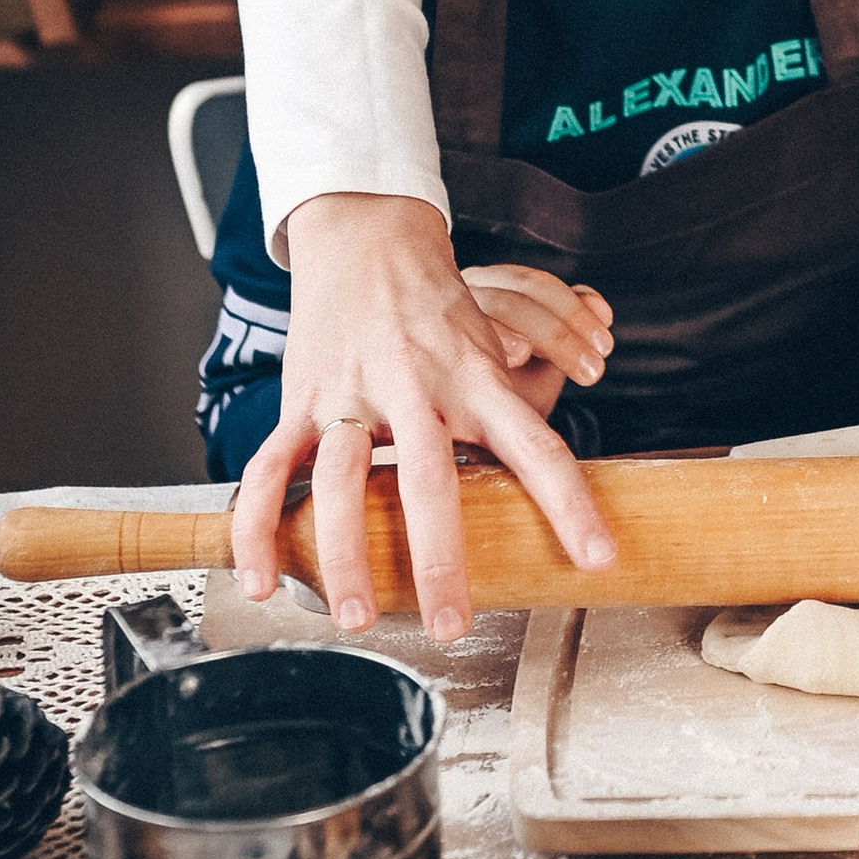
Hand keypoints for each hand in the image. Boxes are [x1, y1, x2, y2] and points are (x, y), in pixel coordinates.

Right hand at [232, 195, 616, 641]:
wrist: (369, 234)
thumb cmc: (438, 309)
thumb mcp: (488, 348)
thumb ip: (510, 413)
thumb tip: (552, 487)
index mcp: (476, 376)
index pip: (535, 445)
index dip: (570, 503)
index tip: (597, 559)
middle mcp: (416, 384)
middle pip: (428, 478)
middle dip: (439, 556)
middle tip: (451, 624)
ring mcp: (353, 391)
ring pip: (343, 480)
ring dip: (345, 556)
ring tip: (356, 619)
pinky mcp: (302, 398)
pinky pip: (273, 468)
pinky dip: (262, 527)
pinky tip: (266, 580)